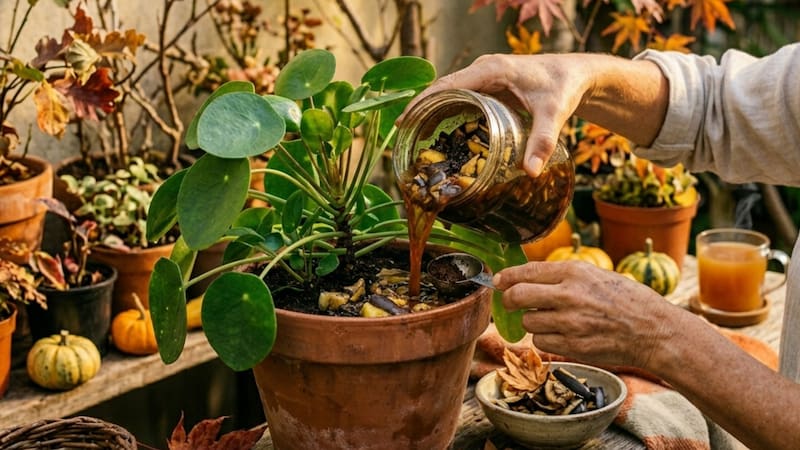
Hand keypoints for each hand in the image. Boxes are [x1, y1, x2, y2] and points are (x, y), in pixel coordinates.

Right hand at [400, 53, 592, 176]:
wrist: (577, 75)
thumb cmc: (565, 87)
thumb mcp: (554, 113)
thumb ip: (542, 141)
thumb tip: (530, 172)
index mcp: (492, 70)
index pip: (448, 84)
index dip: (424, 102)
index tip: (405, 121)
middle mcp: (483, 71)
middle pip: (442, 90)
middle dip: (421, 111)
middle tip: (403, 137)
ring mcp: (485, 78)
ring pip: (449, 94)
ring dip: (432, 113)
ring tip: (414, 139)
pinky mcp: (489, 87)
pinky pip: (461, 99)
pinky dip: (447, 113)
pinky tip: (439, 135)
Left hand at [492, 260, 683, 369]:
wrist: (652, 330)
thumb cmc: (625, 300)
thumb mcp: (595, 275)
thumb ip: (561, 276)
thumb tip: (523, 278)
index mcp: (574, 272)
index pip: (526, 272)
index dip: (506, 278)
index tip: (497, 281)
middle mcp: (569, 296)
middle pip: (516, 297)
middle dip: (507, 300)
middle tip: (509, 303)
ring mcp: (570, 323)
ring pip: (528, 322)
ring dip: (534, 322)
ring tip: (555, 319)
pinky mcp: (572, 346)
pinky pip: (541, 342)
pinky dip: (546, 339)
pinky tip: (564, 334)